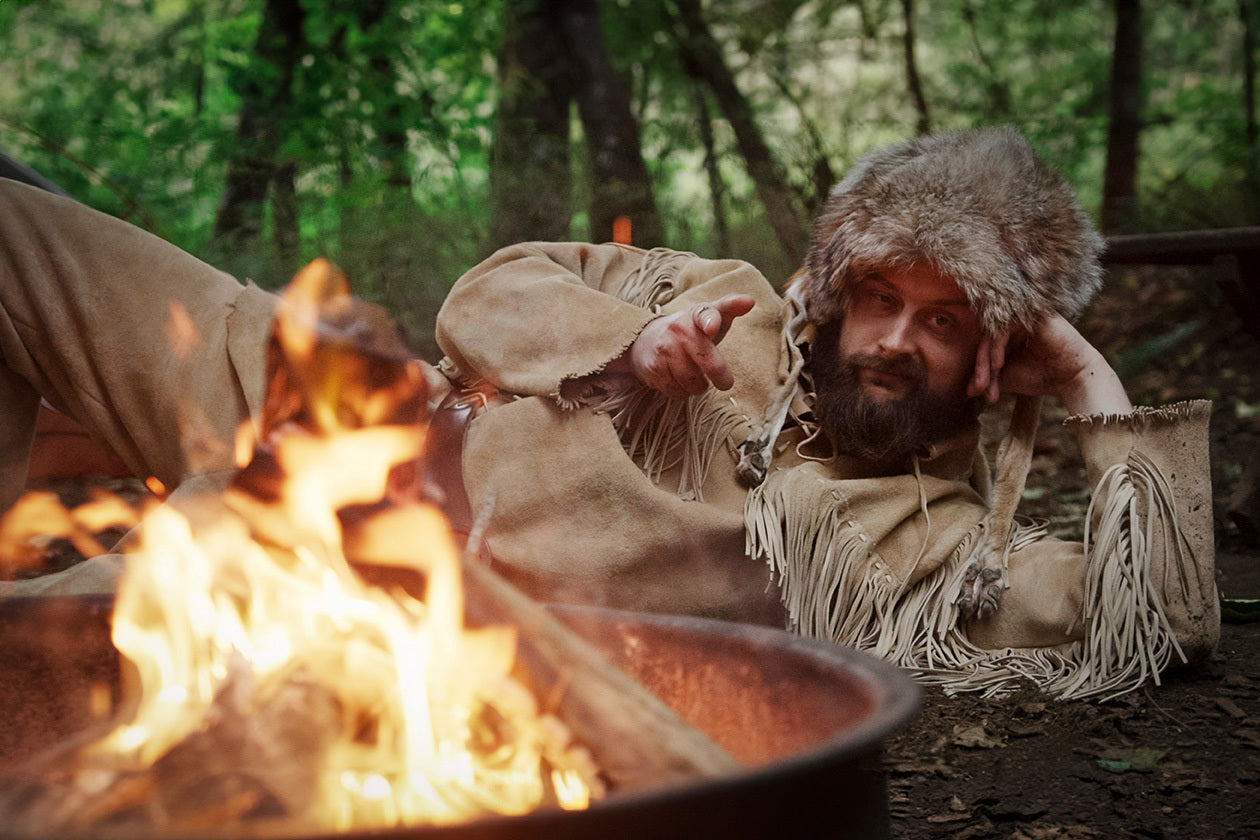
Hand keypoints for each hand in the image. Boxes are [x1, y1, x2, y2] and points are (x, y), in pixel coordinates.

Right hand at [617, 294, 754, 398]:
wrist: (646, 339)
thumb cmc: (691, 330)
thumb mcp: (710, 315)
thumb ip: (731, 307)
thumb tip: (750, 301)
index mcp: (696, 315)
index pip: (704, 315)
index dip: (710, 321)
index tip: (712, 327)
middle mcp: (678, 329)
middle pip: (708, 362)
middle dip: (720, 377)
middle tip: (725, 382)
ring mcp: (664, 349)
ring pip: (694, 382)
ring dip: (699, 385)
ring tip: (695, 375)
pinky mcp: (653, 368)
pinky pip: (678, 391)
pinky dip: (683, 391)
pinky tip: (679, 380)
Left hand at [969, 313, 1130, 415]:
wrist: (1073, 377)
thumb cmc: (1042, 377)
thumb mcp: (1007, 379)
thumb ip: (988, 380)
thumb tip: (966, 392)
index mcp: (1008, 336)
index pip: (984, 349)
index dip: (977, 370)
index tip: (974, 392)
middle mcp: (1014, 324)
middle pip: (985, 342)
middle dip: (980, 368)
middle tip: (978, 389)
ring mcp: (1022, 317)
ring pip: (992, 336)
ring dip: (986, 361)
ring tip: (987, 382)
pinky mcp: (1030, 315)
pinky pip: (1004, 328)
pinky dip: (997, 347)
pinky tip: (998, 364)